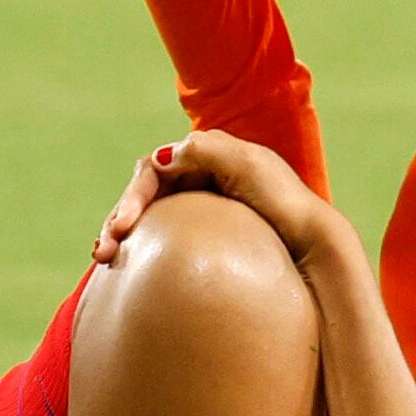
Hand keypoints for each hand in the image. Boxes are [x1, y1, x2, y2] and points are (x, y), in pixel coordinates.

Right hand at [94, 127, 339, 266]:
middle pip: (144, 194)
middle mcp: (202, 177)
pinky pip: (163, 236)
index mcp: (208, 156)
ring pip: (149, 217)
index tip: (124, 226)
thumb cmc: (284, 203)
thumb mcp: (248, 165)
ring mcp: (203, 207)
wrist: (313, 244)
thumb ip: (205, 151)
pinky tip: (126, 265)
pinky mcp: (205, 234)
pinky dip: (141, 246)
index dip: (132, 196)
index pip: (153, 169)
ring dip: (120, 234)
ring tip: (104, 259)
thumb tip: (161, 156)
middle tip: (103, 250)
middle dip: (117, 218)